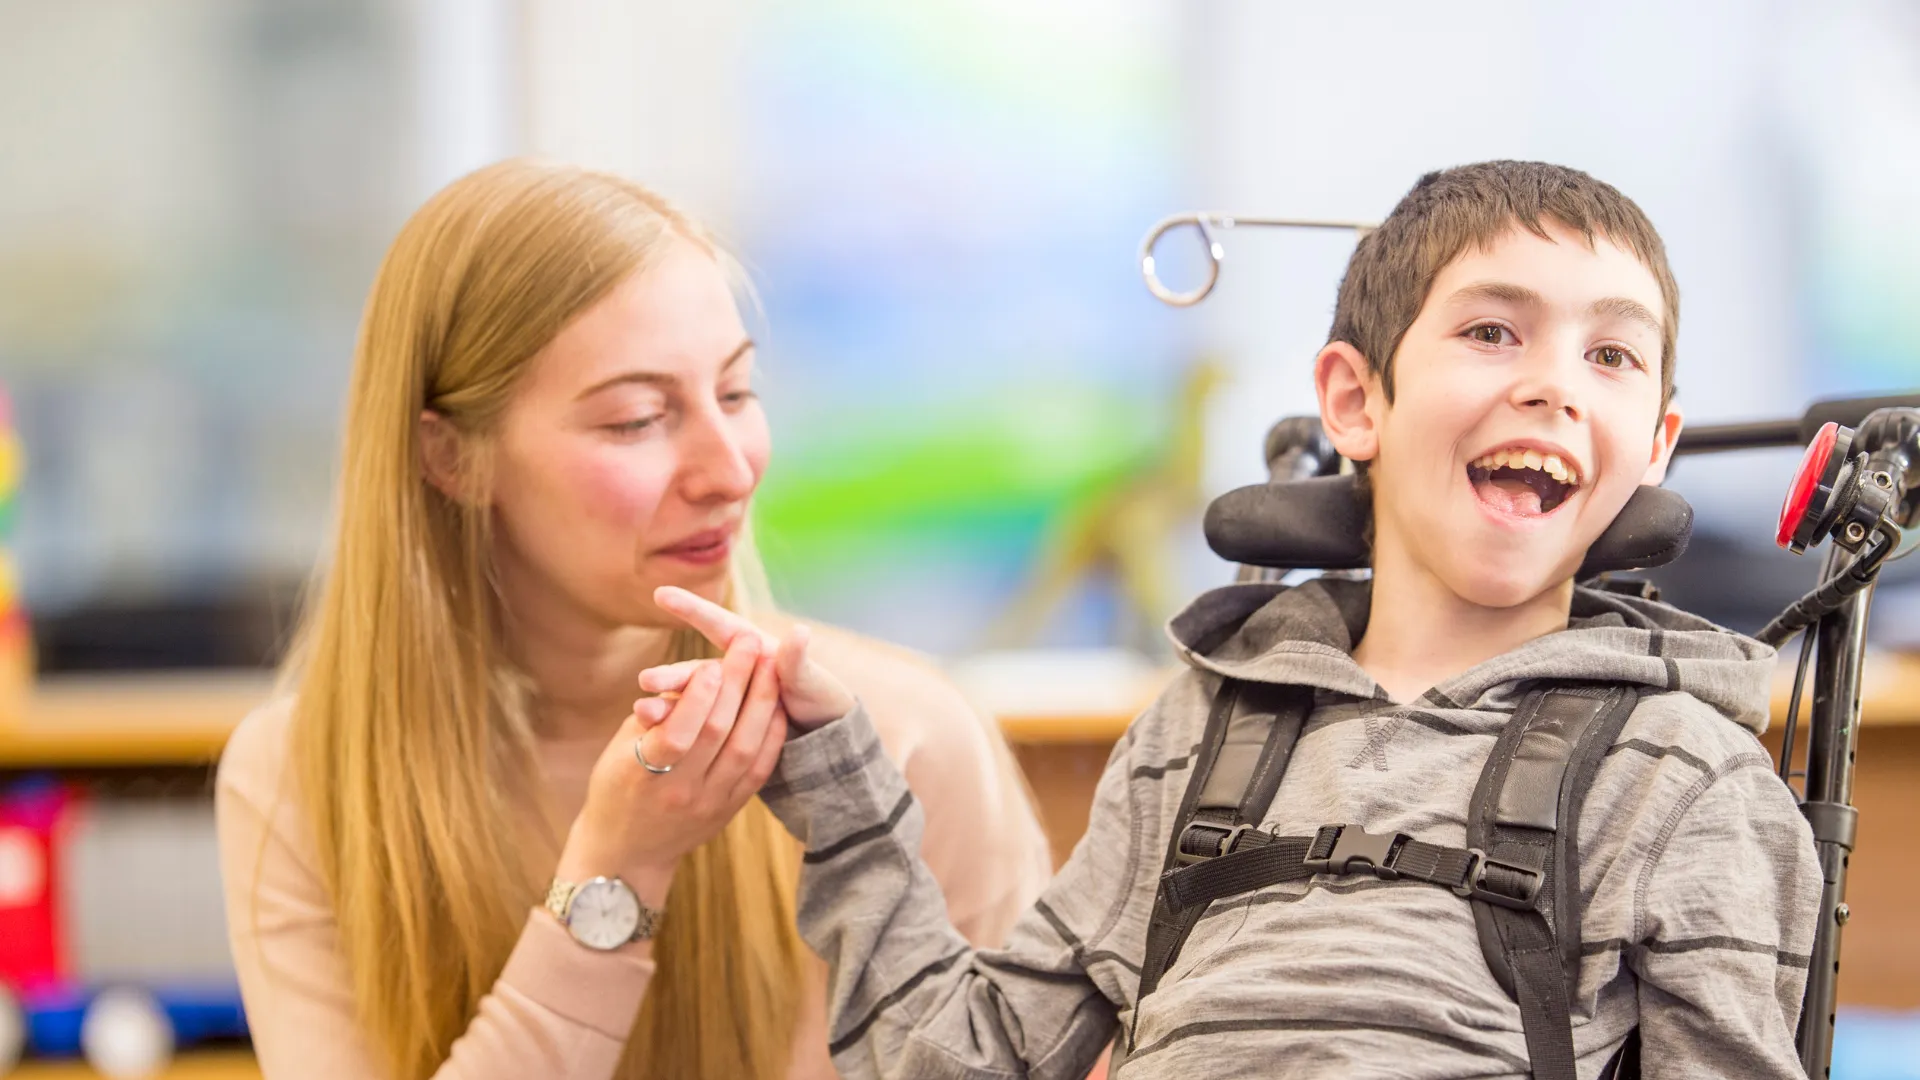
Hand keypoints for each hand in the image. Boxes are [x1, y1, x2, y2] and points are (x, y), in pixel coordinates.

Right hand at [557, 632, 786, 904]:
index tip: (714, 661)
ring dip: (762, 703)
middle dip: (738, 682)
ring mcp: (708, 804)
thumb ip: (654, 714)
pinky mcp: (729, 811)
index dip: (700, 695)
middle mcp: (680, 790)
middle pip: (719, 731)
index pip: (680, 731)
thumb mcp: (619, 748)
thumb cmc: (616, 787)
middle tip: (751, 643)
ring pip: (745, 748)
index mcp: (643, 772)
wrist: (626, 854)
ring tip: (772, 665)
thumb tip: (690, 676)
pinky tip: (777, 705)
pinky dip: (770, 736)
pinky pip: (758, 770)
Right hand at [644, 586, 855, 728]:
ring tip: (644, 712)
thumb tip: (799, 633)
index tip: (662, 595)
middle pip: (698, 670)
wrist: (823, 736)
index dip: (693, 609)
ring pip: (691, 700)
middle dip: (672, 675)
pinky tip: (652, 731)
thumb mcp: (812, 681)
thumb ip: (798, 661)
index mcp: (754, 650)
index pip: (720, 624)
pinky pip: (696, 727)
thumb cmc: (820, 699)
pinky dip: (676, 727)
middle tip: (646, 681)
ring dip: (669, 704)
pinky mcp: (720, 725)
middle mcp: (733, 672)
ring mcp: (724, 699)